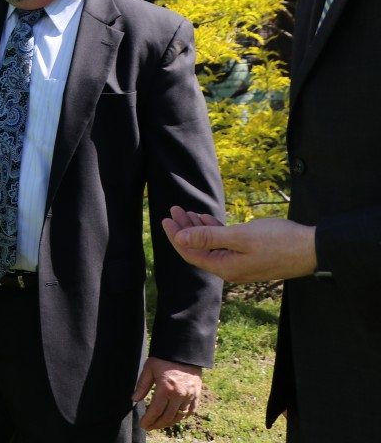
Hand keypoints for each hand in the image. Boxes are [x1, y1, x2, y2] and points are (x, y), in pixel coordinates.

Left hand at [133, 357, 201, 430]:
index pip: (155, 411)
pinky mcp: (197, 394)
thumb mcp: (149, 369)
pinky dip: (182, 417)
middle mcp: (179, 395)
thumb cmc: (164, 358)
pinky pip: (190, 411)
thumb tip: (134, 399)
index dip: (148, 420)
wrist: (184, 351)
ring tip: (159, 423)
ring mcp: (190, 396)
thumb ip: (142, 385)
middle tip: (149, 426)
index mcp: (165, 389)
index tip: (143, 424)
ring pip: (179, 416)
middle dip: (157, 424)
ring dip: (169, 422)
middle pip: (167, 417)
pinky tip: (175, 418)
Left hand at [162, 206, 316, 282]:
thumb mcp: (240, 236)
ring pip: (211, 246)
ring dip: (199, 228)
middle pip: (198, 249)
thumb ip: (209, 237)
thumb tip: (180, 239)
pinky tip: (207, 219)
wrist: (313, 249)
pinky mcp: (251, 257)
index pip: (190, 253)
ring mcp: (241, 264)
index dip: (175, 235)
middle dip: (184, 229)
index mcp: (225, 268)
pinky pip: (225, 245)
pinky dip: (215, 232)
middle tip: (174, 209)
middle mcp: (231, 269)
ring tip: (188, 212)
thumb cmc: (279, 241)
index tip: (166, 218)